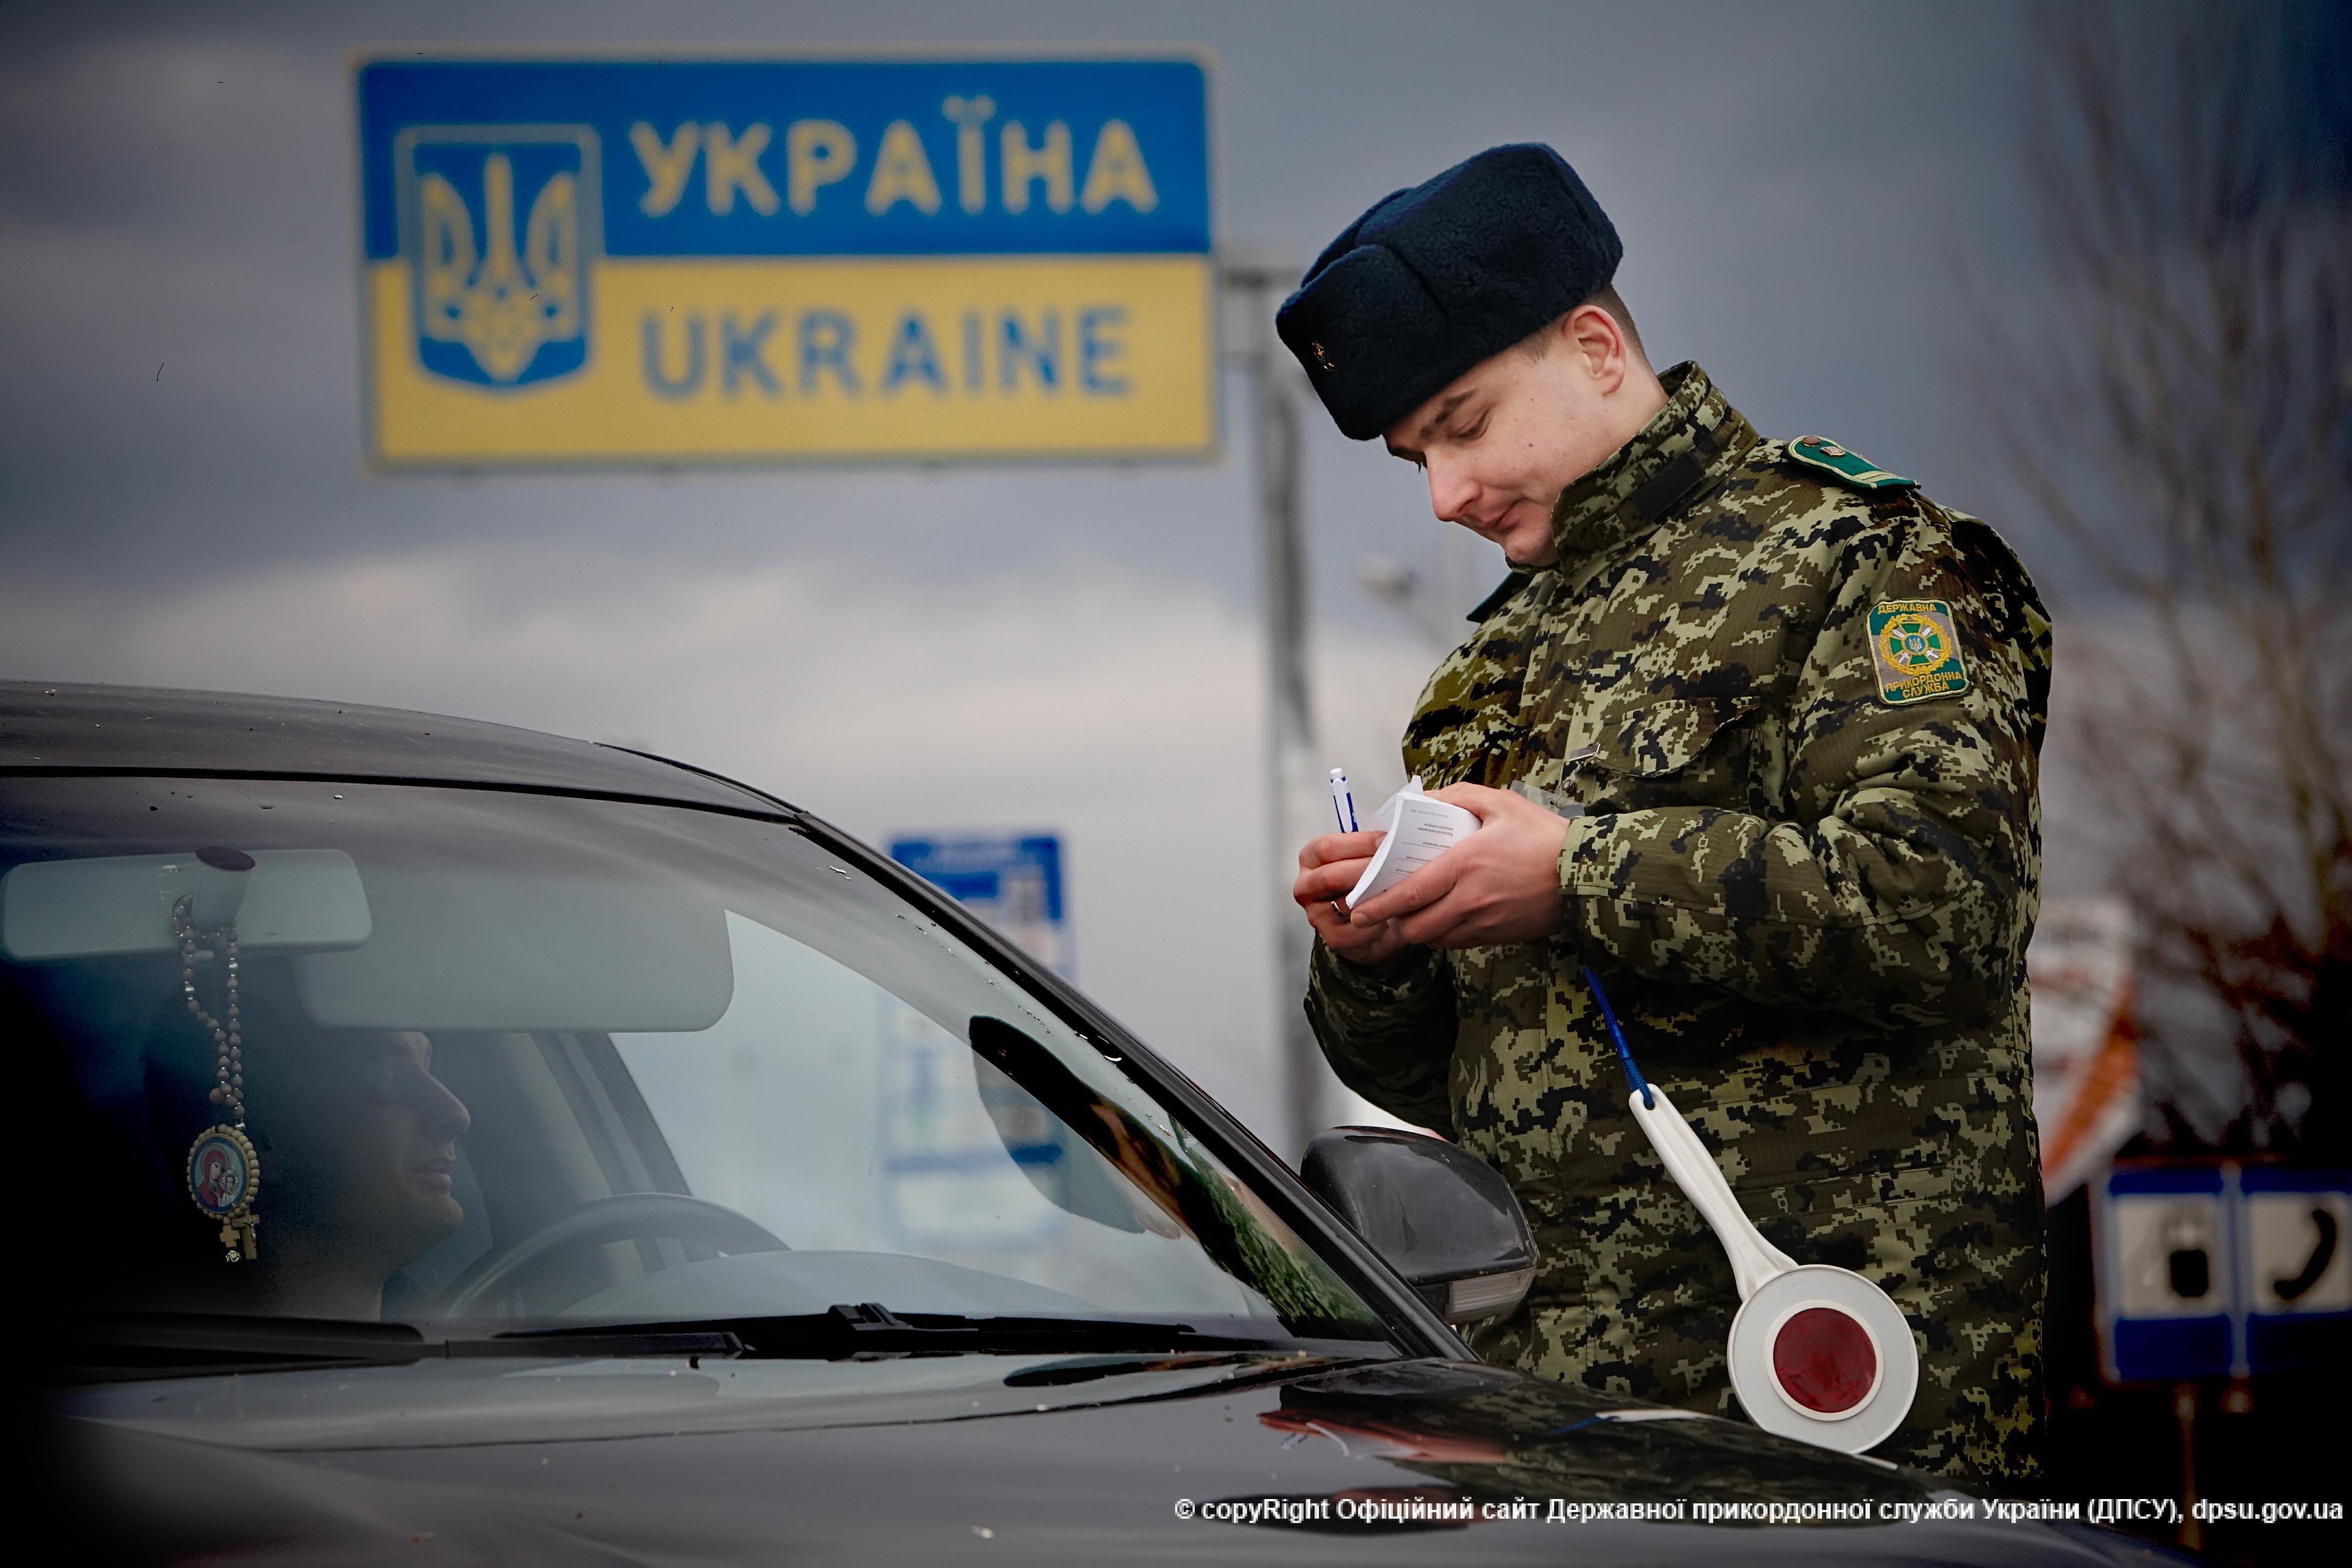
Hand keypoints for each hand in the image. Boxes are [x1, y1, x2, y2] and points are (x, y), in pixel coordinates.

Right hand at [1292, 829, 1410, 967]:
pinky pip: (1357, 927)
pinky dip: (1378, 920)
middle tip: (1394, 865)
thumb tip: (1394, 837)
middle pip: (1332, 876)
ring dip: (1374, 895)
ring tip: (1399, 887)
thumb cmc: (1365, 882)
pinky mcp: (1332, 937)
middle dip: (1367, 870)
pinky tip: (1392, 913)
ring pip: (1345, 903)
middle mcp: (1306, 887)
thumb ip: (1370, 847)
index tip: (1385, 841)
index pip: (1326, 847)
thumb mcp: (1362, 858)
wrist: (1370, 921)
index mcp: (1310, 859)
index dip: (1358, 843)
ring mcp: (1315, 914)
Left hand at [1348, 784, 1571, 949]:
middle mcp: (1471, 900)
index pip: (1411, 893)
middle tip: (1380, 910)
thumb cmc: (1544, 836)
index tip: (1358, 910)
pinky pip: (1457, 943)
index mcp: (1466, 865)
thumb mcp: (1500, 803)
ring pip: (1434, 938)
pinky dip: (1442, 934)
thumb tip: (1422, 801)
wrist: (1586, 874)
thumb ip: (1456, 797)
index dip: (1379, 905)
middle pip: (1416, 925)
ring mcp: (1485, 923)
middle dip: (1392, 922)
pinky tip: (1443, 917)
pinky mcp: (1498, 936)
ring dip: (1417, 929)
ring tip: (1411, 912)